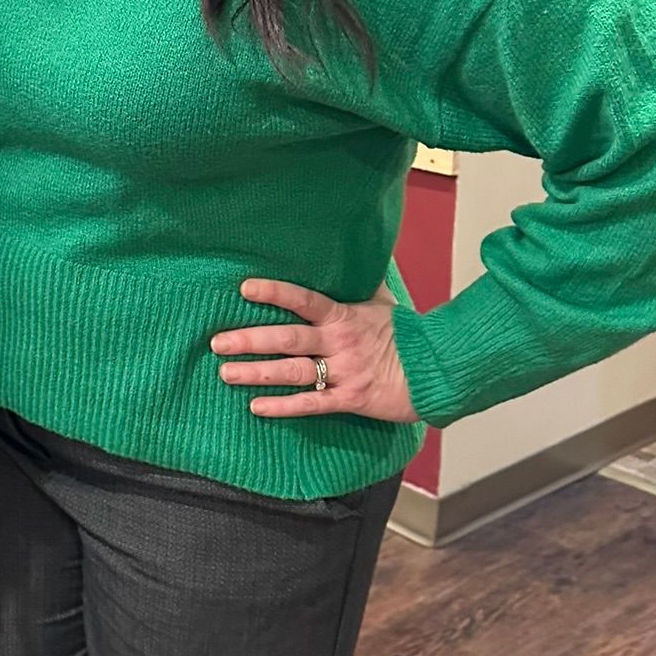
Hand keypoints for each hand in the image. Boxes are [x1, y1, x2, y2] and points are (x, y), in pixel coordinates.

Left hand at [211, 278, 419, 423]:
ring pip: (293, 372)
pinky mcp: (351, 399)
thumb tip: (358, 248)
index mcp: (344, 315)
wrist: (438, 370)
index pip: (303, 300)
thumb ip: (363, 279)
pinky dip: (283, 407)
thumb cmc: (406, 334)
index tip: (244, 288)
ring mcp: (344, 371)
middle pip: (287, 339)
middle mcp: (339, 342)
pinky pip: (312, 404)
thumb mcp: (384, 302)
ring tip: (225, 372)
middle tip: (217, 342)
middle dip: (249, 340)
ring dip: (256, 372)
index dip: (274, 293)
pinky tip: (256, 408)